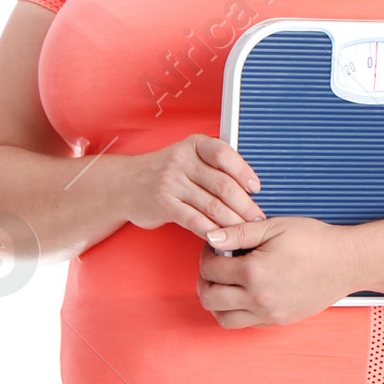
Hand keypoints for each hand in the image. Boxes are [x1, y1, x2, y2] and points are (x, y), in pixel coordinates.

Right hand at [119, 135, 263, 239]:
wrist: (126, 184)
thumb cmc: (166, 173)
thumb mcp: (189, 158)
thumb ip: (215, 167)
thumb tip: (249, 188)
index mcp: (194, 145)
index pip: (224, 155)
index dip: (244, 172)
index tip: (256, 189)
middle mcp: (182, 160)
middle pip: (222, 185)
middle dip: (245, 205)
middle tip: (257, 220)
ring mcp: (171, 182)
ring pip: (212, 206)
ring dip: (233, 222)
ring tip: (245, 232)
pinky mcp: (164, 204)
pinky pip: (195, 221)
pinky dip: (212, 231)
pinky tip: (222, 238)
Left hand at [197, 216, 359, 327]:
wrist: (347, 263)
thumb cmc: (316, 242)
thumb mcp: (275, 227)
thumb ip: (239, 233)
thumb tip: (211, 236)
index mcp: (254, 272)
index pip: (210, 269)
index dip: (207, 255)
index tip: (216, 248)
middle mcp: (258, 298)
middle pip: (210, 298)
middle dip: (206, 279)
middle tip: (214, 266)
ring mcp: (269, 314)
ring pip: (222, 318)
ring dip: (217, 301)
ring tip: (225, 283)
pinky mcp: (278, 321)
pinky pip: (244, 324)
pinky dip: (235, 312)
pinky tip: (242, 294)